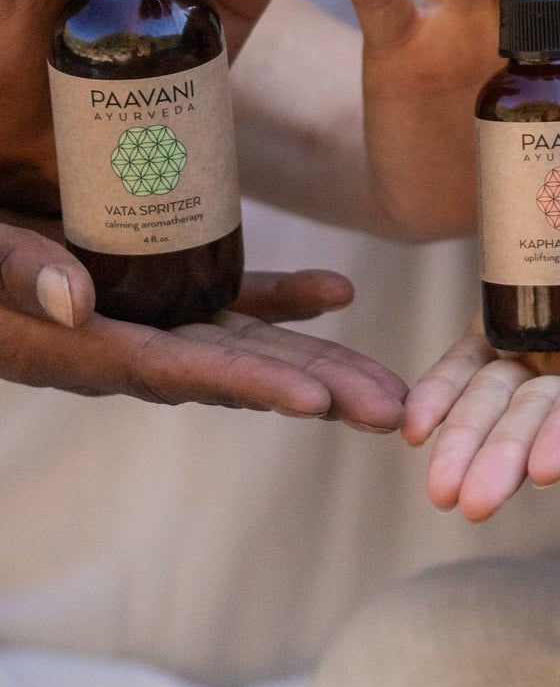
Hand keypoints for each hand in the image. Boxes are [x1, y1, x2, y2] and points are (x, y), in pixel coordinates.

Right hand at [0, 218, 404, 427]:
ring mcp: (154, 317)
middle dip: (320, 391)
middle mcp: (132, 345)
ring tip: (391, 384)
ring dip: (322, 359)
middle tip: (395, 412)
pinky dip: (285, 298)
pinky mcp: (161, 288)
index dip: (253, 386)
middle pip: (242, 373)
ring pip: (253, 344)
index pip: (185, 373)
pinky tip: (339, 293)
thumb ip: (14, 274)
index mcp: (87, 350)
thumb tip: (76, 303)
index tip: (317, 404)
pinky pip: (232, 298)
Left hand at [401, 185, 559, 518]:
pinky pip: (475, 361)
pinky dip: (446, 390)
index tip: (547, 467)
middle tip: (471, 502)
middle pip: (548, 411)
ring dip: (469, 439)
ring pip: (504, 396)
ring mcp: (552, 347)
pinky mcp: (515, 323)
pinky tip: (417, 425)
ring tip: (437, 487)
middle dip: (509, 455)